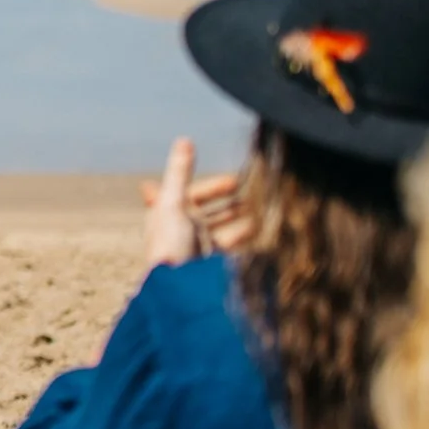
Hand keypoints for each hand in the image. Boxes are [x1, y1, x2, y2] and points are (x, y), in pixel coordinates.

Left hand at [142, 139, 252, 265]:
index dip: (210, 186)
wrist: (179, 290)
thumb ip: (180, 172)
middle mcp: (181, 228)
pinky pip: (231, 246)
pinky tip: (262, 231)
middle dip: (228, 202)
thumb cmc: (171, 245)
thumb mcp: (173, 203)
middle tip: (250, 194)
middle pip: (207, 211)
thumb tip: (185, 139)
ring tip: (260, 209)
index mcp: (167, 213)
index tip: (234, 181)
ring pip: (221, 227)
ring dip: (238, 218)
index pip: (189, 192)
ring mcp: (197, 246)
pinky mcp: (211, 263)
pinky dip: (245, 237)